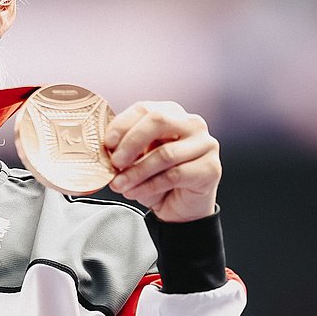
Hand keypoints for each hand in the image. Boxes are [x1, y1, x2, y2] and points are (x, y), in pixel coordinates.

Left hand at [104, 101, 219, 222]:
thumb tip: (106, 149)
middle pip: (158, 121)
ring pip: (165, 154)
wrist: (179, 206)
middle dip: (131, 143)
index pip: (144, 109)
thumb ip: (124, 148)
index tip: (107, 144)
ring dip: (136, 172)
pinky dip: (149, 185)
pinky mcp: (210, 168)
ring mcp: (205, 144)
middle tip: (115, 162)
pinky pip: (174, 175)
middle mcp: (192, 123)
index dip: (122, 125)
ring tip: (119, 185)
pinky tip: (134, 192)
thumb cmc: (156, 177)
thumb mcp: (136, 159)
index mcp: (170, 113)